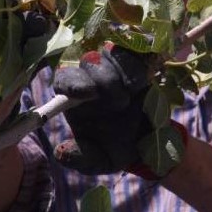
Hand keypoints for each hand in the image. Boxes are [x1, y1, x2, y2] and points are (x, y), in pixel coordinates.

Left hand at [52, 45, 151, 174]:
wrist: (150, 141)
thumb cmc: (117, 148)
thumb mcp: (100, 160)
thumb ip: (81, 158)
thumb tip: (61, 153)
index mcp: (76, 100)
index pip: (64, 80)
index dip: (72, 82)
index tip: (86, 93)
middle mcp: (91, 79)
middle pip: (88, 62)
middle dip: (103, 77)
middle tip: (119, 101)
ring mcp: (113, 68)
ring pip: (110, 53)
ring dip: (121, 71)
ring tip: (132, 93)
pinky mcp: (134, 63)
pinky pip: (132, 51)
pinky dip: (136, 64)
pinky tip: (142, 82)